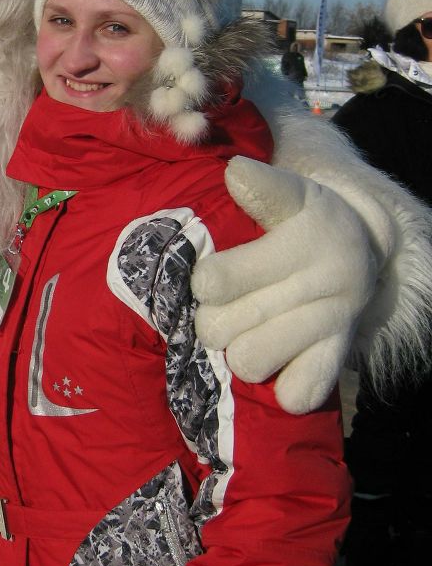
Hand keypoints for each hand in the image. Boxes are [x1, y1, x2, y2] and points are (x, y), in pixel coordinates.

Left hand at [192, 157, 375, 413]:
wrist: (360, 251)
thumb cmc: (305, 222)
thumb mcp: (289, 195)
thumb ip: (260, 188)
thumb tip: (235, 172)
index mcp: (303, 236)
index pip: (217, 279)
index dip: (204, 283)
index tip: (210, 277)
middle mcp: (323, 280)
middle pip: (218, 327)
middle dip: (212, 319)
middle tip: (226, 307)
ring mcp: (332, 321)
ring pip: (248, 362)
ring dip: (240, 351)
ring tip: (249, 332)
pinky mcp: (338, 357)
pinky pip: (298, 394)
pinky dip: (282, 384)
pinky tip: (280, 362)